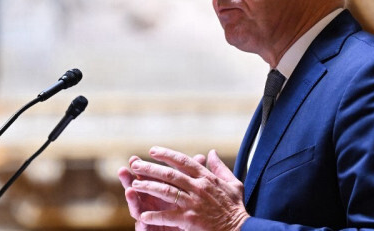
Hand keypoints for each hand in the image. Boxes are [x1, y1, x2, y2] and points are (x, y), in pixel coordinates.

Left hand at [128, 146, 248, 230]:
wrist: (240, 229)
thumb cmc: (236, 207)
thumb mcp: (233, 183)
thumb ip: (220, 167)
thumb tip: (212, 152)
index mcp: (207, 178)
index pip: (183, 161)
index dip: (167, 155)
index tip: (153, 150)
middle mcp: (198, 187)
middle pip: (170, 174)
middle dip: (150, 168)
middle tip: (135, 164)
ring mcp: (193, 203)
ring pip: (166, 191)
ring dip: (148, 187)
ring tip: (134, 185)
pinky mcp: (190, 219)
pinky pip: (168, 216)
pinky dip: (155, 216)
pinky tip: (143, 216)